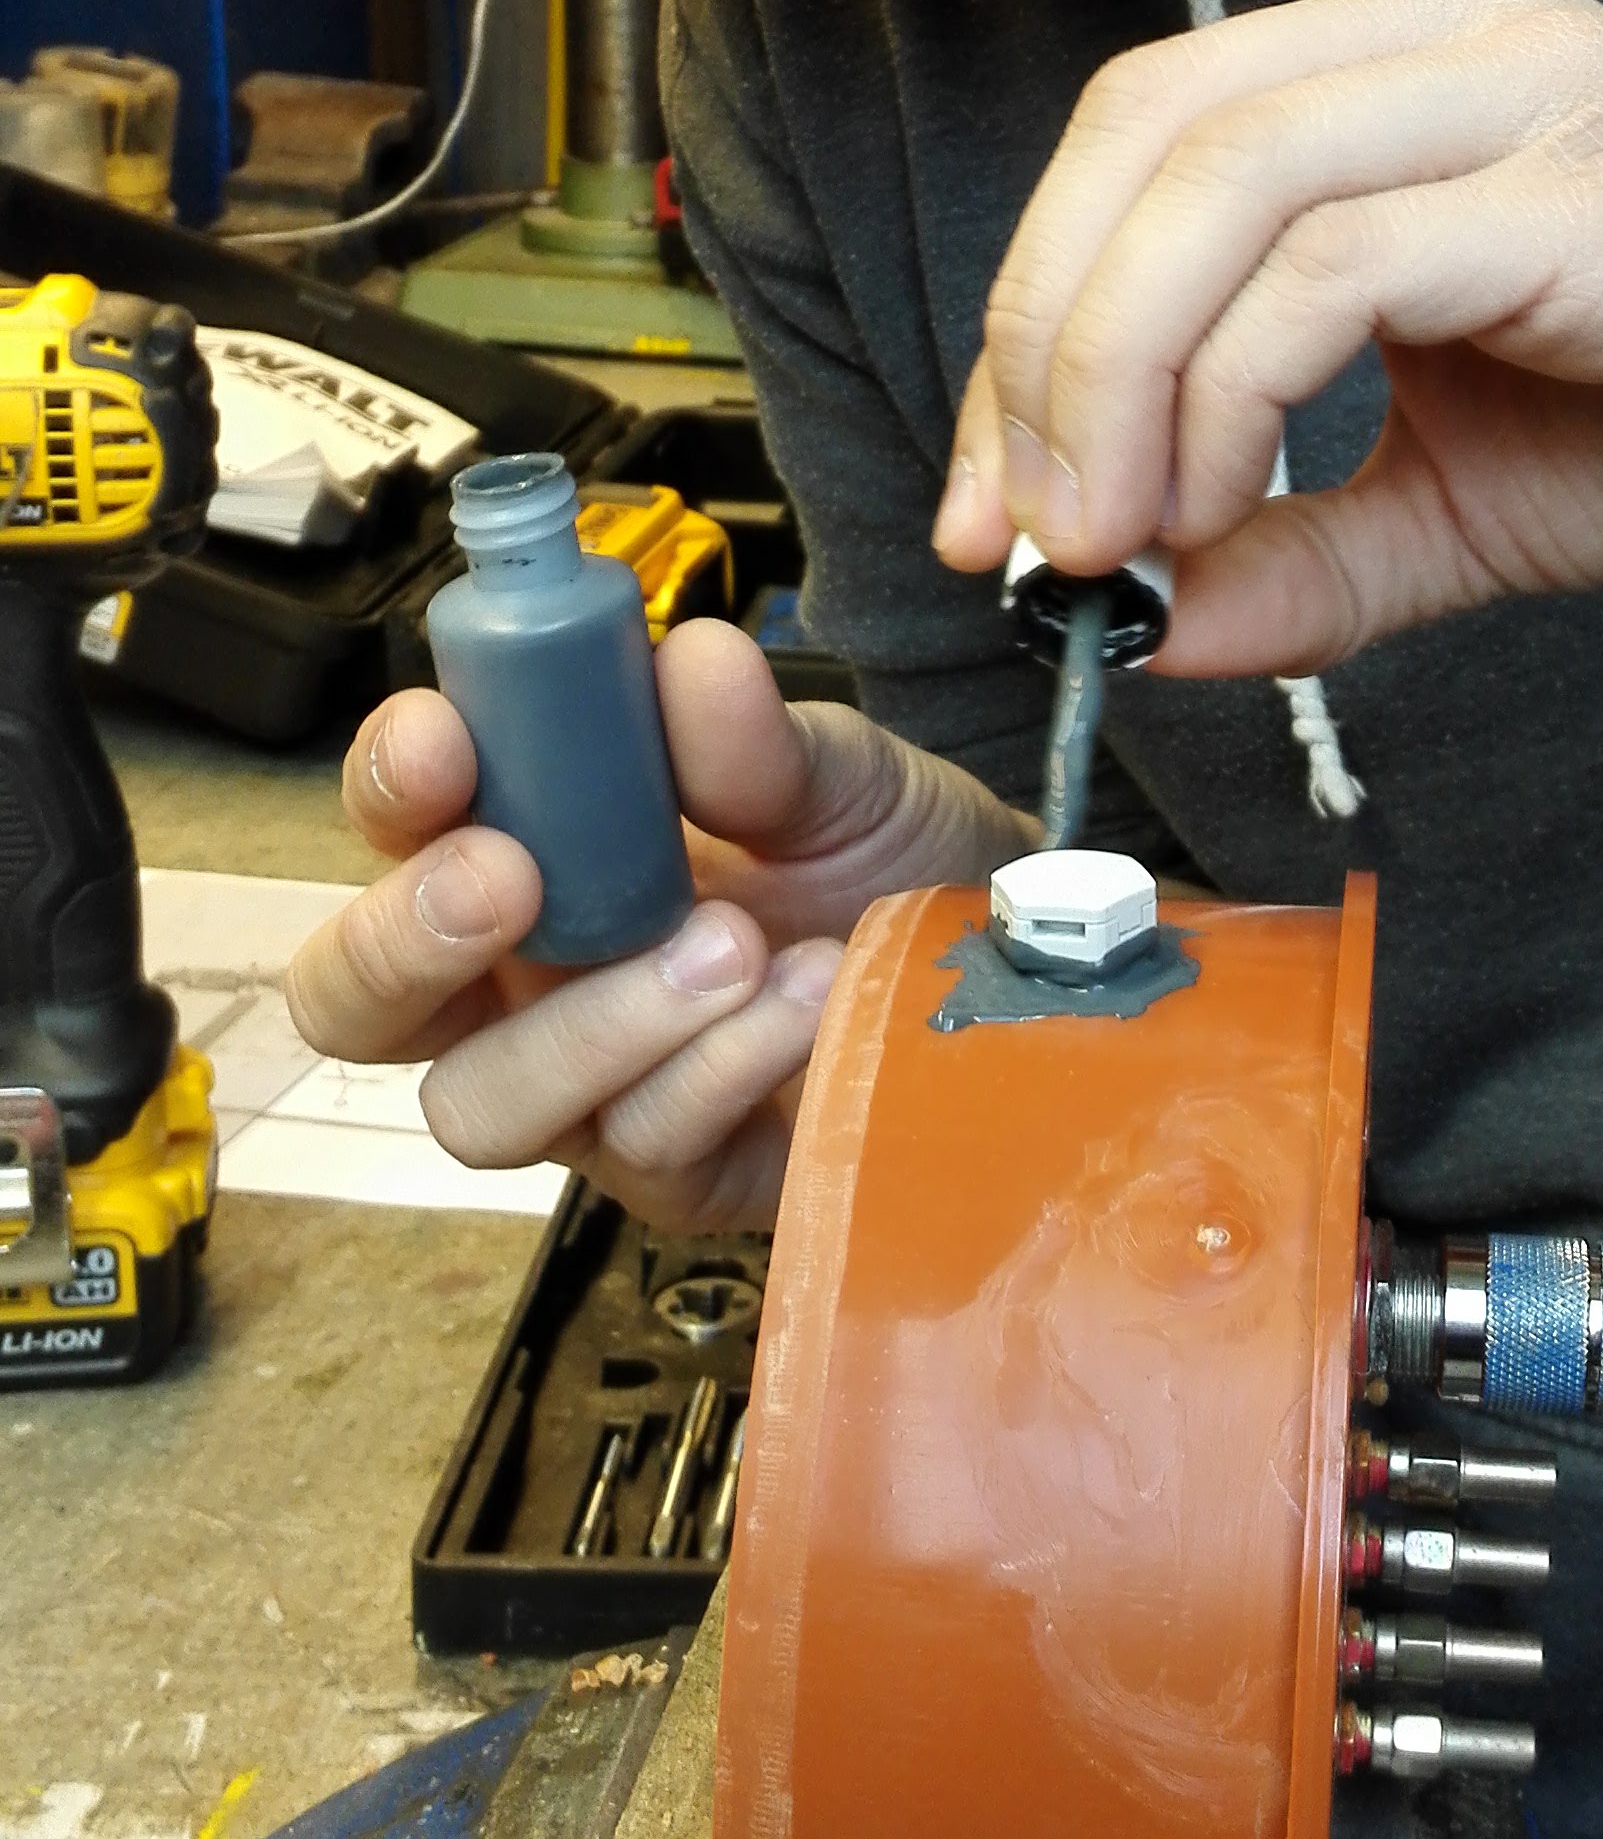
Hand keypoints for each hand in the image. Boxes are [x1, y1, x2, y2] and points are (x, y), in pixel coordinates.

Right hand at [286, 619, 1036, 1230]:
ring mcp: (586, 1094)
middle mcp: (523, 981)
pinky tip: (802, 1001)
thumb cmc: (887, 858)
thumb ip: (755, 735)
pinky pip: (640, 1146)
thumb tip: (692, 662)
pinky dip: (717, 1068)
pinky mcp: (677, 1177)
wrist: (1011, 969)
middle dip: (401, 940)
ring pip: (482, 1103)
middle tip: (508, 877)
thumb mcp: (837, 774)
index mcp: (527, 851)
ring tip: (734, 944)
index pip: (396, 825)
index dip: (389, 785)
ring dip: (597, 1019)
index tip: (444, 742)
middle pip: (354, 1002)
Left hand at [933, 0, 1602, 673]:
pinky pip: (1331, 264)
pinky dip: (1230, 395)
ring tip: (1111, 547)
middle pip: (1134, 135)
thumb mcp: (1465, 502)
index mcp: (1398, 56)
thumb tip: (1140, 631)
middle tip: (1026, 543)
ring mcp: (1519, 85)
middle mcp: (1445, 24)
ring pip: (1209, 183)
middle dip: (1035, 352)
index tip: (995, 512)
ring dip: (1114, 382)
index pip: (1133, 142)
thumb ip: (1300, 553)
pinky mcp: (1582, 185)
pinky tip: (1221, 516)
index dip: (1025, 325)